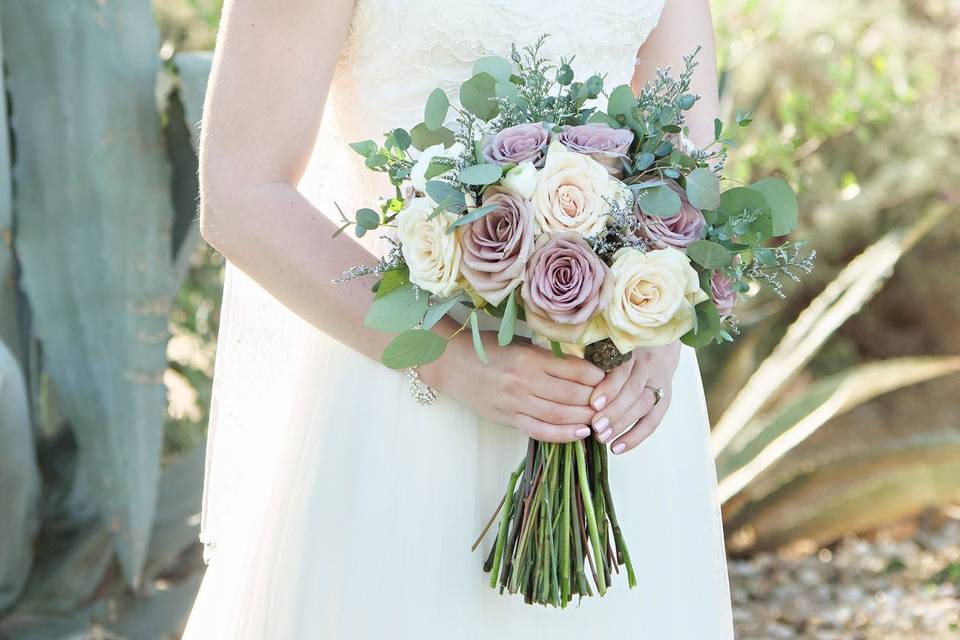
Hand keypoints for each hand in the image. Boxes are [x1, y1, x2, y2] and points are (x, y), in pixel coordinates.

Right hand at [420, 331, 604, 442]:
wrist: (450, 363)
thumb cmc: (487, 349)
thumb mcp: (519, 343)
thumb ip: (548, 357)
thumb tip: (584, 367)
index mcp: (529, 357)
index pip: (575, 370)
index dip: (598, 377)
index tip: (612, 378)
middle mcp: (524, 381)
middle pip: (572, 395)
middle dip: (598, 401)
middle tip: (615, 402)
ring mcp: (515, 402)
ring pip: (560, 415)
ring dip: (585, 419)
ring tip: (603, 419)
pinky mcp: (508, 418)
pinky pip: (540, 431)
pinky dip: (563, 435)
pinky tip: (580, 434)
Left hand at [587, 342, 680, 454]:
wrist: (658, 340)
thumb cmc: (620, 342)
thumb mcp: (608, 341)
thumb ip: (593, 355)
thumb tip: (568, 377)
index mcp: (632, 347)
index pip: (623, 371)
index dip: (609, 388)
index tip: (593, 404)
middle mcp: (649, 363)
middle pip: (633, 391)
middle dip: (614, 411)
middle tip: (596, 427)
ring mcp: (659, 380)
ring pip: (643, 405)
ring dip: (622, 424)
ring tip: (602, 438)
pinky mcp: (665, 396)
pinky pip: (654, 420)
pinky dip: (636, 436)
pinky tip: (618, 448)